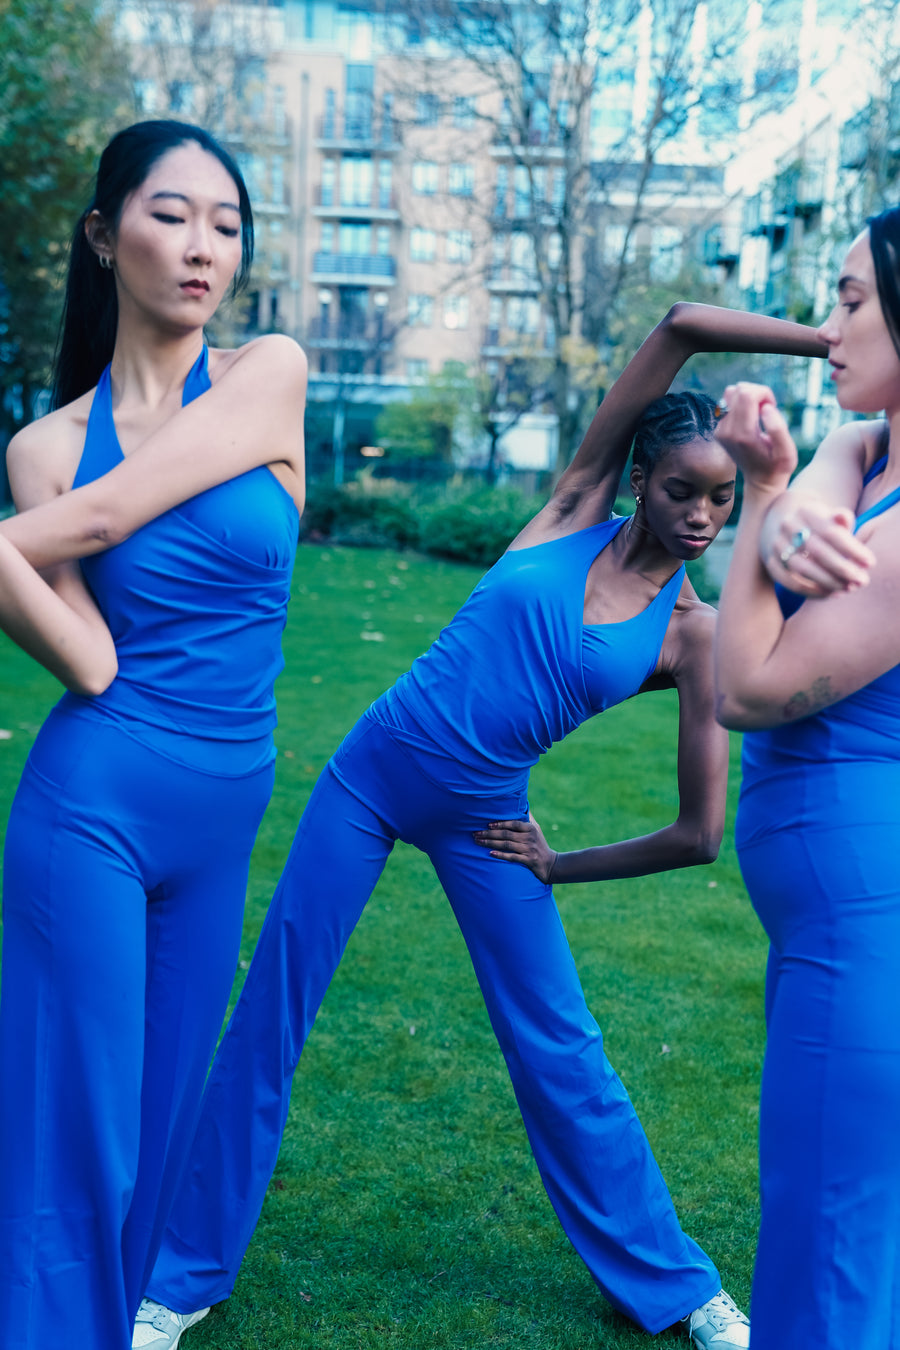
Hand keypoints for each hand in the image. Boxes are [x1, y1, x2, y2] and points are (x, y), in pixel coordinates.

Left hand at [473, 813, 557, 883]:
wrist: (550, 864)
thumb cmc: (540, 844)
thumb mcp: (536, 829)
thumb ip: (527, 818)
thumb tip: (522, 804)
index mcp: (530, 828)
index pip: (513, 824)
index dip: (500, 823)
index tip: (487, 824)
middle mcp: (529, 838)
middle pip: (506, 834)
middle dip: (489, 833)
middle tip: (476, 833)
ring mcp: (528, 849)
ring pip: (506, 845)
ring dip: (490, 843)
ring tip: (478, 842)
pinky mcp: (528, 860)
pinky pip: (511, 857)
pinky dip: (500, 855)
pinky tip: (490, 854)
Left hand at [714, 382, 797, 488]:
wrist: (760, 481)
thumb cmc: (778, 466)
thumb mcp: (787, 451)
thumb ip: (778, 428)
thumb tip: (765, 408)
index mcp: (743, 434)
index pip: (747, 394)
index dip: (764, 394)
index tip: (772, 407)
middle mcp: (726, 431)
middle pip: (737, 389)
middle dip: (757, 393)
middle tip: (767, 410)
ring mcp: (720, 430)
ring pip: (730, 393)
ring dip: (748, 397)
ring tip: (759, 413)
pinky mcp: (718, 430)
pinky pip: (728, 403)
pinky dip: (742, 404)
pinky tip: (752, 419)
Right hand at [761, 495, 875, 595]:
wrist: (782, 521)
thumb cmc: (816, 522)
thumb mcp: (829, 515)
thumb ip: (841, 518)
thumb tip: (845, 519)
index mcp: (806, 511)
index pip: (831, 532)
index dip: (852, 549)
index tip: (870, 563)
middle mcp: (787, 526)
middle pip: (816, 551)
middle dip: (842, 569)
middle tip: (862, 581)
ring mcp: (775, 544)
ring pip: (801, 568)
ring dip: (827, 582)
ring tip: (847, 589)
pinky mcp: (770, 562)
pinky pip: (788, 581)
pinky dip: (810, 591)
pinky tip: (830, 594)